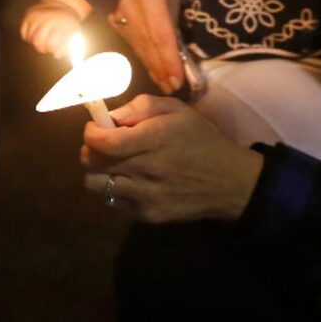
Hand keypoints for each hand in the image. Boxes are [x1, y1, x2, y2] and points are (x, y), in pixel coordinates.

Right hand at [21, 0, 91, 57]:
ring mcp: (37, 15)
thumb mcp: (75, 33)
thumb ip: (71, 48)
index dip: (54, 51)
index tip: (57, 50)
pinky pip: (24, 34)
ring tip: (44, 39)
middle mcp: (48, 18)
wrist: (63, 3)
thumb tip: (60, 58)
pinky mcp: (29, 15)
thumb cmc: (69, 24)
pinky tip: (37, 34)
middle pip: (38, 43)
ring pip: (31, 39)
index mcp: (61, 23)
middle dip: (44, 48)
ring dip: (37, 43)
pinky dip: (29, 37)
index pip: (52, 45)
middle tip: (49, 46)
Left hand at [81, 94, 263, 223]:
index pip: (103, 142)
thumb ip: (142, 106)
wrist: (230, 182)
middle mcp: (147, 171)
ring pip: (96, 185)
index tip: (95, 127)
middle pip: (93, 163)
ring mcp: (146, 197)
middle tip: (102, 145)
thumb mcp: (177, 110)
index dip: (91, 133)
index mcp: (154, 140)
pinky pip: (113, 202)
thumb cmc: (201, 139)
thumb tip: (111, 116)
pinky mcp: (148, 215)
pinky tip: (131, 180)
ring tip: (113, 164)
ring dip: (98, 172)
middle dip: (90, 150)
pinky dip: (114, 189)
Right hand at [111, 0, 186, 92]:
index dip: (168, 58)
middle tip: (174, 88)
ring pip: (135, 40)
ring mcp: (116, 3)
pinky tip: (150, 62)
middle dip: (160, 67)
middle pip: (146, 41)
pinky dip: (140, 49)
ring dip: (150, 63)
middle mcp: (127, 0)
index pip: (159, 32)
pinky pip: (128, 32)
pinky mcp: (111, 5)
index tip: (177, 79)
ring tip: (164, 82)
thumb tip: (176, 28)